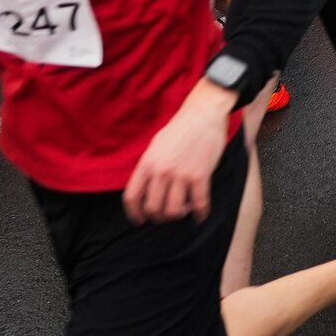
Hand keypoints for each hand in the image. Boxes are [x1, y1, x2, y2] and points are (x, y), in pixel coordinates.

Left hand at [123, 82, 232, 223]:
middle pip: (153, 208)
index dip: (135, 214)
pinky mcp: (200, 175)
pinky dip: (200, 214)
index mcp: (147, 163)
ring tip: (183, 211)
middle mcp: (161, 171)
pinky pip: (198, 203)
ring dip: (178, 215)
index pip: (132, 197)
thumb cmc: (180, 129)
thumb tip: (146, 188)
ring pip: (174, 210)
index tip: (141, 220)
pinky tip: (200, 215)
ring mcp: (180, 174)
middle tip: (167, 214)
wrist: (203, 115)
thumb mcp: (156, 146)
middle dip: (160, 216)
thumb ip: (150, 167)